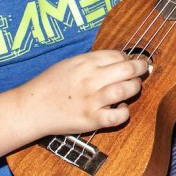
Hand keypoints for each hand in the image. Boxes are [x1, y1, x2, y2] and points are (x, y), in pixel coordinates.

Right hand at [22, 50, 149, 134]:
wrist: (31, 107)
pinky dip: (124, 112)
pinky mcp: (91, 119)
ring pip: (127, 89)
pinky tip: (120, 108)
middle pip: (128, 69)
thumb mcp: (69, 63)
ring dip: (135, 88)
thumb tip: (114, 60)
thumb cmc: (49, 85)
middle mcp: (91, 78)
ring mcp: (92, 99)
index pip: (118, 55)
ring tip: (132, 88)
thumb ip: (91, 61)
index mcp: (86, 62)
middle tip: (143, 70)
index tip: (129, 63)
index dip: (128, 58)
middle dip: (141, 68)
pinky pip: (118, 116)